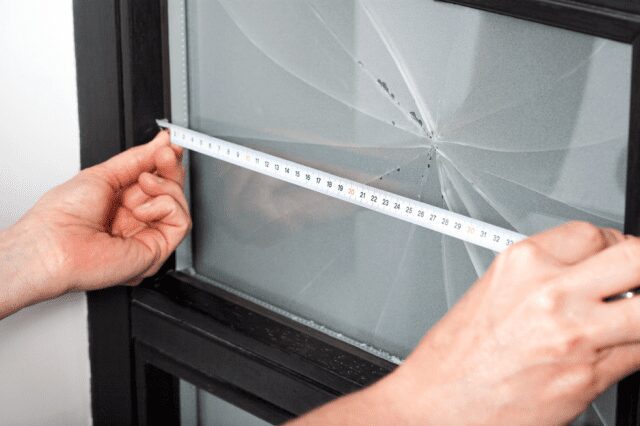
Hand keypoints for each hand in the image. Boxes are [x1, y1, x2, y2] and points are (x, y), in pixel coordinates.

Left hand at [1, 131, 189, 315]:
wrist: (52, 245)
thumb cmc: (62, 217)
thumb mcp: (104, 174)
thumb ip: (138, 159)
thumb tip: (161, 142)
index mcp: (122, 205)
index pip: (157, 181)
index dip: (166, 163)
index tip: (168, 145)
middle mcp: (137, 221)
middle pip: (173, 191)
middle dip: (171, 168)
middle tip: (164, 155)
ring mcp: (147, 236)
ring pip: (180, 204)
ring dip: (165, 186)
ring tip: (142, 184)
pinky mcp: (157, 251)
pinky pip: (181, 221)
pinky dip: (166, 206)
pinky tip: (141, 209)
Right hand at [293, 222, 639, 424]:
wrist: (438, 402)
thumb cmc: (457, 355)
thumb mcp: (493, 291)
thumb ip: (544, 275)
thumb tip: (588, 274)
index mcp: (522, 262)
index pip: (594, 233)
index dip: (614, 245)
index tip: (619, 257)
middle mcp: (551, 291)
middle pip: (636, 257)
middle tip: (637, 283)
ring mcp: (574, 333)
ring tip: (626, 319)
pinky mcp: (588, 376)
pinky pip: (639, 352)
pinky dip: (635, 348)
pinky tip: (616, 349)